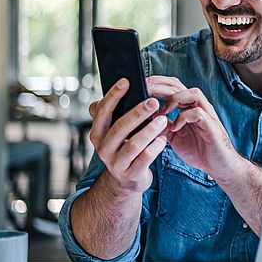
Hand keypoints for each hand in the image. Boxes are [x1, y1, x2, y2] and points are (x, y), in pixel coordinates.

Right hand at [89, 78, 167, 192]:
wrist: (124, 181)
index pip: (102, 111)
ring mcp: (117, 163)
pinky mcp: (131, 174)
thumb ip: (111, 112)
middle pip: (120, 128)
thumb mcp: (111, 132)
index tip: (126, 81)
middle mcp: (103, 148)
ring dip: (150, 130)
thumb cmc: (121, 147)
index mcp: (97, 133)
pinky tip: (164, 139)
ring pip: (134, 144)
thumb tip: (119, 85)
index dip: (113, 95)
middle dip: (137, 113)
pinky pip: (145, 159)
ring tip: (163, 119)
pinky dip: (155, 147)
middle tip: (153, 101)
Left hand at [146, 76, 238, 183]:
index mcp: (188, 107)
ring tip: (162, 111)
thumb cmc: (198, 150)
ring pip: (193, 93)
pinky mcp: (211, 126)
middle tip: (145, 90)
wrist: (218, 166)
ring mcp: (206, 115)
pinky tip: (175, 128)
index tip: (140, 86)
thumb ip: (163, 125)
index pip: (172, 86)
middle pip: (180, 86)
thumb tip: (147, 117)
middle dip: (160, 86)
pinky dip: (184, 118)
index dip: (157, 83)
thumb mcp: (174, 137)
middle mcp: (198, 106)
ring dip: (174, 99)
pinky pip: (198, 113)